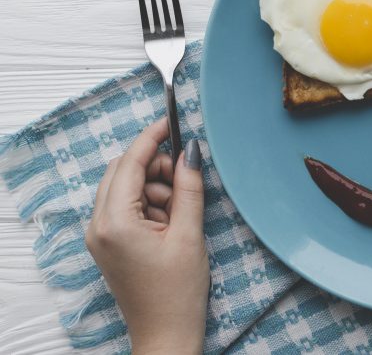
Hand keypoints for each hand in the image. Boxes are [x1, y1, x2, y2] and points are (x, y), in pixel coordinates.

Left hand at [86, 119, 208, 354]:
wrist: (166, 334)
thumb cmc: (178, 291)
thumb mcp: (189, 234)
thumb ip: (188, 188)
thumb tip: (190, 151)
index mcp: (115, 222)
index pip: (130, 163)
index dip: (151, 138)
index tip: (170, 121)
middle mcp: (98, 225)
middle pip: (122, 172)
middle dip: (155, 166)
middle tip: (185, 175)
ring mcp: (99, 235)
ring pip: (124, 188)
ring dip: (154, 187)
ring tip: (180, 212)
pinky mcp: (108, 243)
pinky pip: (125, 207)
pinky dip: (148, 204)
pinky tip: (169, 221)